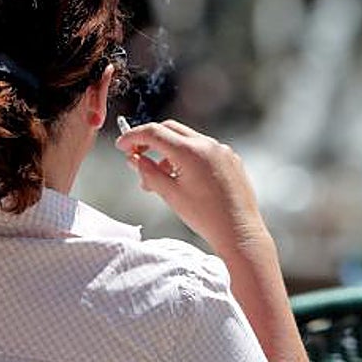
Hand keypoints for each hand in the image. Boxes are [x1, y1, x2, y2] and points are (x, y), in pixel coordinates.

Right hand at [115, 119, 269, 253]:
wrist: (239, 231)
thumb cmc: (206, 217)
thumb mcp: (170, 194)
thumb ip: (148, 173)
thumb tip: (135, 160)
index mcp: (190, 151)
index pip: (153, 132)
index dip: (133, 137)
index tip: (122, 146)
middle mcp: (208, 145)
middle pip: (170, 129)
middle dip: (150, 140)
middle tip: (137, 156)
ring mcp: (222, 151)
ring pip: (187, 140)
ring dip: (169, 151)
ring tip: (160, 178)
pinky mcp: (231, 160)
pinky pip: (204, 150)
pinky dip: (188, 157)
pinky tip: (183, 178)